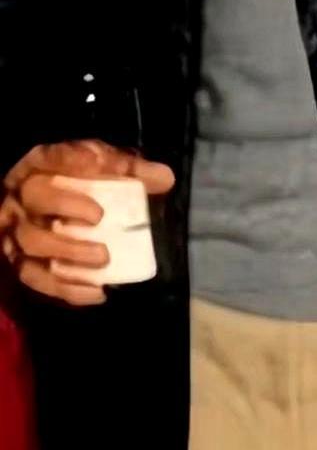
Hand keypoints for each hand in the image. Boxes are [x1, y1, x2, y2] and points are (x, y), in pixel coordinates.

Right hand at [0, 140, 173, 305]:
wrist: (45, 208)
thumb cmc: (75, 179)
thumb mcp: (99, 164)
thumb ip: (128, 169)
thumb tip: (166, 178)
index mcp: (41, 165)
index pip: (52, 157)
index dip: (72, 161)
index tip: (97, 167)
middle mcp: (23, 197)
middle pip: (36, 200)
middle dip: (67, 208)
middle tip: (100, 219)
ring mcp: (17, 231)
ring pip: (32, 245)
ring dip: (68, 254)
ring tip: (104, 260)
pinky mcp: (20, 262)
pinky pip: (35, 279)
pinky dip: (66, 289)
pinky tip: (97, 292)